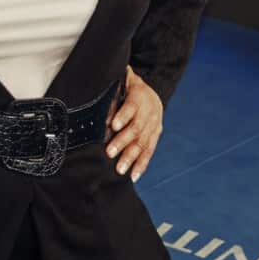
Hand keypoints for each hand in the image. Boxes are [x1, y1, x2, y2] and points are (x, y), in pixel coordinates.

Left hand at [105, 66, 163, 181]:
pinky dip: (142, 164)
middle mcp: (150, 111)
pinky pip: (150, 151)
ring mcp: (155, 124)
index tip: (113, 126)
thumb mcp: (121, 84)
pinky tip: (134, 175)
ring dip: (131, 157)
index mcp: (139, 96)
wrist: (152, 91)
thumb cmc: (129, 88)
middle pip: (136, 128)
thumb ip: (112, 99)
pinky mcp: (156, 135)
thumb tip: (102, 118)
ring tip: (120, 169)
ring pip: (143, 142)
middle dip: (122, 142)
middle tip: (109, 153)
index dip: (122, 116)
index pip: (131, 106)